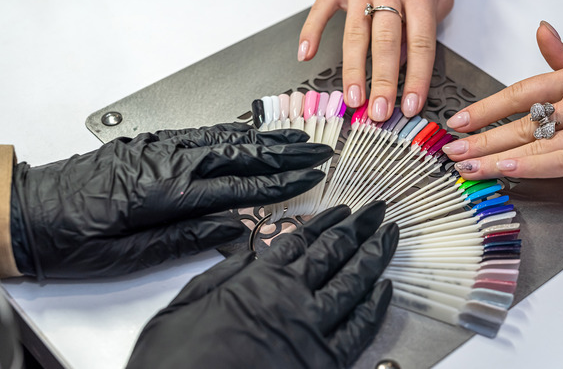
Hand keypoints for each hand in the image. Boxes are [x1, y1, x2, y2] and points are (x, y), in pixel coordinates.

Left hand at [10, 123, 332, 278]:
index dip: (280, 183)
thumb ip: (188, 237)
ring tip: (296, 138)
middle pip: (240, 153)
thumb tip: (232, 227)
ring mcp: (159, 147)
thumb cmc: (73, 238)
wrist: (30, 211)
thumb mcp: (132, 255)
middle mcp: (167, 161)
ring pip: (225, 138)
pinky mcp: (150, 143)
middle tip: (318, 150)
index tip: (309, 178)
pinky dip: (233, 131)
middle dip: (285, 152)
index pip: (239, 185)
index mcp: (167, 192)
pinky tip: (249, 133)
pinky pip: (203, 132)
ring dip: (265, 138)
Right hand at [126, 202, 397, 368]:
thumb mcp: (182, 309)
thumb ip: (219, 278)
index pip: (301, 242)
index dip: (325, 223)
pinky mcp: (324, 363)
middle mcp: (289, 299)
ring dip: (374, 255)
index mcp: (256, 282)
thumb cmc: (173, 363)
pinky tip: (386, 287)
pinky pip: (359, 329)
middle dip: (359, 229)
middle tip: (377, 211)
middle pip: (334, 253)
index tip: (341, 210)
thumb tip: (248, 256)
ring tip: (389, 235)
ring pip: (353, 283)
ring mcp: (311, 330)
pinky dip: (375, 306)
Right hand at [299, 0, 453, 120]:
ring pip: (355, 34)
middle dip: (381, 82)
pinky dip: (310, 34)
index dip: (416, 78)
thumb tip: (406, 63)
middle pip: (384, 43)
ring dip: (353, 71)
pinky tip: (306, 56)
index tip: (411, 104)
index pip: (420, 42)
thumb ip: (428, 25)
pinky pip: (320, 11)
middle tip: (378, 111)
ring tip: (353, 99)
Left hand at [442, 21, 562, 186]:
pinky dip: (524, 168)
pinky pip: (556, 162)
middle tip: (450, 148)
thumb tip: (543, 32)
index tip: (461, 119)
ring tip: (465, 166)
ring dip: (491, 156)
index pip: (522, 90)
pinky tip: (500, 171)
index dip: (486, 107)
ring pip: (532, 143)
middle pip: (519, 120)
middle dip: (479, 136)